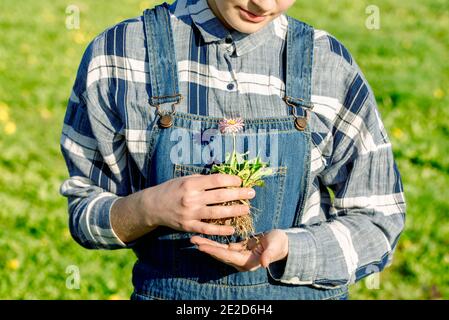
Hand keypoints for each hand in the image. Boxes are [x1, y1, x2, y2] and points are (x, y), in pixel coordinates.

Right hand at [141, 174, 255, 235]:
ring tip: (246, 209)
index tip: (241, 180)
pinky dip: (221, 230)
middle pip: (220, 196)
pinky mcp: (188, 226)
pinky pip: (208, 229)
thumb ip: (203, 180)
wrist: (153, 206)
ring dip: (234, 211)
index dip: (232, 180)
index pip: (216, 181)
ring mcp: (190, 213)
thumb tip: (224, 178)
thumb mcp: (185, 179)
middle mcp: (191, 198)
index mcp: (191, 183)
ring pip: (217, 213)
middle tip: (251, 193)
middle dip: (239, 194)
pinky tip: (232, 228)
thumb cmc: (171, 189)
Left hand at [190, 229, 288, 271]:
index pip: (227, 256)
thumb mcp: (275, 247)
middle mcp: (240, 262)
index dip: (214, 251)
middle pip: (219, 254)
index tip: (202, 246)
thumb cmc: (279, 244)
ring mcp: (237, 256)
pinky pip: (222, 246)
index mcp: (247, 262)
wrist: (281, 244)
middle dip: (206, 247)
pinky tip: (204, 236)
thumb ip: (269, 255)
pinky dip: (213, 241)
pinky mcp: (236, 250)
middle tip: (193, 240)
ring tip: (194, 238)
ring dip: (207, 244)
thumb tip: (264, 263)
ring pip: (218, 251)